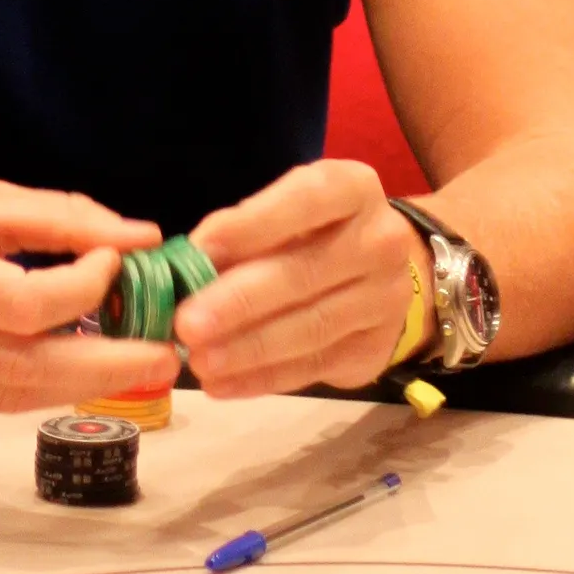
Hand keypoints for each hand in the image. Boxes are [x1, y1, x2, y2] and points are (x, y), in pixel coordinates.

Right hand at [0, 172, 178, 416]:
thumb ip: (59, 218)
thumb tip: (140, 236)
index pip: (25, 305)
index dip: (83, 287)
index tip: (115, 259)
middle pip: (28, 369)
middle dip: (108, 367)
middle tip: (167, 357)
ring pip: (13, 396)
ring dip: (81, 382)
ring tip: (134, 363)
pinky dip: (35, 385)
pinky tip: (72, 365)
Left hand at [173, 161, 423, 397]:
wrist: (382, 270)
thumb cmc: (315, 228)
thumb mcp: (286, 209)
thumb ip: (244, 227)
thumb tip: (192, 260)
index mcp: (354, 189)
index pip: (305, 202)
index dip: (252, 225)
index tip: (200, 249)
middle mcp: (380, 241)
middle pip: (304, 273)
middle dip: (239, 301)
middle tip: (187, 323)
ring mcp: (386, 300)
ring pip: (309, 328)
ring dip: (247, 349)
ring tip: (199, 360)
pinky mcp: (375, 350)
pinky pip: (313, 367)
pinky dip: (263, 378)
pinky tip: (223, 384)